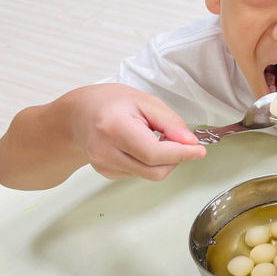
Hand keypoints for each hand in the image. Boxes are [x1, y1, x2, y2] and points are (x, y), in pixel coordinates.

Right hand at [68, 84, 205, 180]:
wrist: (77, 115)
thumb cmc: (111, 103)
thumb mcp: (145, 101)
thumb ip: (170, 122)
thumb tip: (190, 143)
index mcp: (115, 128)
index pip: (155, 154)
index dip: (181, 154)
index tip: (199, 150)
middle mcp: (106, 152)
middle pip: (155, 170)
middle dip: (175, 158)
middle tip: (179, 140)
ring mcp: (104, 166)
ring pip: (149, 175)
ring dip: (163, 161)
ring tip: (153, 137)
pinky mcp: (106, 173)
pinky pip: (139, 173)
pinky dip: (149, 163)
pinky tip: (139, 145)